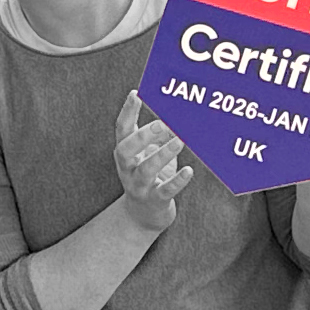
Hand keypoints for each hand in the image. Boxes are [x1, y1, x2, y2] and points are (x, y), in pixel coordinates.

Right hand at [113, 93, 194, 230]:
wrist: (145, 215)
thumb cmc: (152, 176)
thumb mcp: (152, 152)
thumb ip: (161, 134)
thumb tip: (177, 114)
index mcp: (126, 152)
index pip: (121, 129)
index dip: (128, 111)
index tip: (136, 94)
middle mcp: (127, 168)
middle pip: (126, 149)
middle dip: (142, 135)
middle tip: (162, 123)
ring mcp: (139, 186)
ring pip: (145, 170)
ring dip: (162, 155)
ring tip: (179, 141)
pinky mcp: (154, 201)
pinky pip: (165, 190)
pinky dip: (177, 181)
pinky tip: (188, 170)